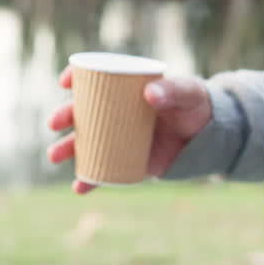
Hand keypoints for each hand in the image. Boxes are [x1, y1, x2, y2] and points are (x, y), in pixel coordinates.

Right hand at [46, 65, 211, 193]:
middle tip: (55, 123)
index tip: (65, 82)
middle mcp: (115, 110)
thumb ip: (173, 90)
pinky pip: (102, 169)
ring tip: (55, 155)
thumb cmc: (196, 106)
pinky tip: (79, 187)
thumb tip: (149, 95)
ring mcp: (118, 135)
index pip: (95, 78)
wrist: (209, 136)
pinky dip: (89, 180)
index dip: (76, 77)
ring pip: (85, 141)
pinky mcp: (126, 158)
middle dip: (64, 116)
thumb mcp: (189, 93)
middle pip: (83, 111)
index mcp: (125, 87)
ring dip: (67, 148)